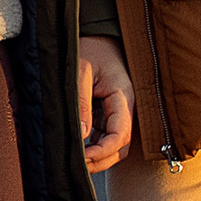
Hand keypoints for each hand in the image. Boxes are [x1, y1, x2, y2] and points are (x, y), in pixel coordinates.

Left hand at [77, 33, 133, 172]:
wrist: (96, 34)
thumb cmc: (90, 47)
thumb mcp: (81, 71)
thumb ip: (82, 103)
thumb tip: (82, 134)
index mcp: (123, 97)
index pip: (120, 135)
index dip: (102, 151)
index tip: (82, 157)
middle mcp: (124, 107)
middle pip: (121, 146)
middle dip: (101, 160)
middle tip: (77, 165)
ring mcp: (117, 110)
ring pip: (114, 144)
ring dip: (98, 156)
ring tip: (76, 160)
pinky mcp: (108, 111)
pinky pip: (106, 135)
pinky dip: (94, 145)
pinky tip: (78, 147)